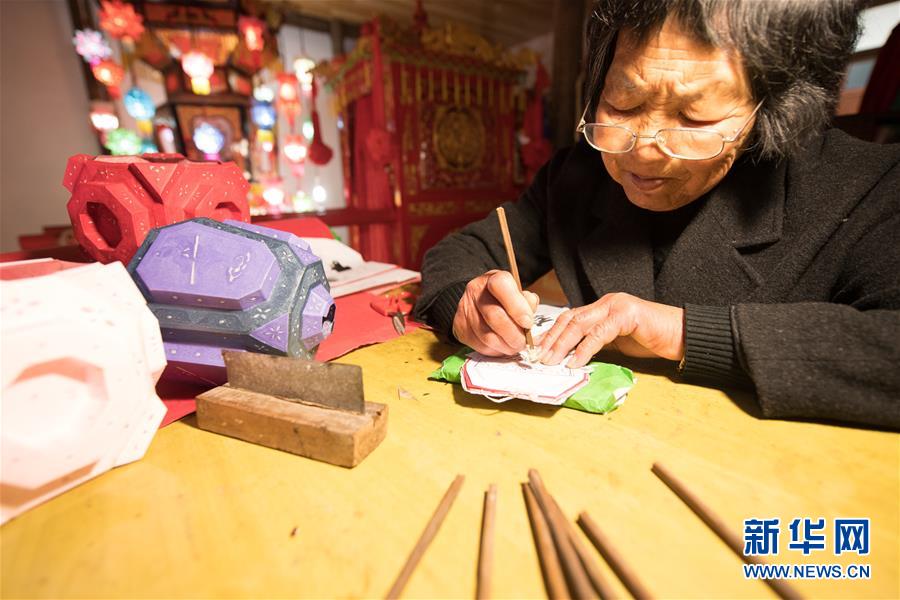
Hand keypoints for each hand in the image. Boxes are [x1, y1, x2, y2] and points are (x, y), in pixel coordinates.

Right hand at [452, 270, 539, 355]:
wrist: (478, 302)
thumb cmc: (503, 299)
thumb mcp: (518, 294)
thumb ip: (527, 303)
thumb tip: (528, 319)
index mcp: (492, 279)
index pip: (501, 286)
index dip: (517, 307)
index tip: (528, 323)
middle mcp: (475, 291)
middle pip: (494, 316)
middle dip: (513, 334)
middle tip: (523, 342)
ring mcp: (464, 309)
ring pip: (487, 336)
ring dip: (505, 346)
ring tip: (514, 346)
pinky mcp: (459, 327)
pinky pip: (479, 345)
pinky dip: (494, 350)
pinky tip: (501, 346)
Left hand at [538, 293, 683, 367]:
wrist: (683, 336)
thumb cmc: (653, 340)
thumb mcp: (618, 343)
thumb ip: (598, 344)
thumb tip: (573, 358)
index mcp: (602, 308)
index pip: (570, 318)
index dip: (552, 334)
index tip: (539, 351)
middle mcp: (607, 303)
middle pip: (570, 318)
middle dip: (552, 339)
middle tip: (539, 357)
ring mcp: (617, 306)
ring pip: (580, 323)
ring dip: (562, 344)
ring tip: (552, 360)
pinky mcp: (627, 315)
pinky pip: (599, 332)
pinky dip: (585, 348)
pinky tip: (575, 361)